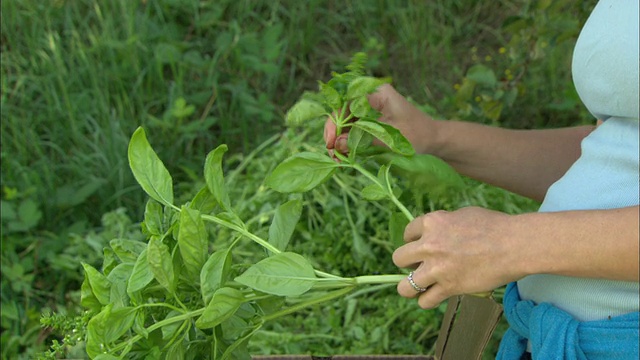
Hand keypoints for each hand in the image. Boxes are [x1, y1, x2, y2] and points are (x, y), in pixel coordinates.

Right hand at [323, 84, 436, 157]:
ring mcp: (370, 109)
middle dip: (335, 131)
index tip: (331, 140)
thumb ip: (363, 139)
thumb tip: (337, 145)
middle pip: (343, 111)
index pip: (346, 101)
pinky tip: (344, 154)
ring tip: (336, 157)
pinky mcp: (371, 120)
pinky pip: (353, 129)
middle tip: (331, 152)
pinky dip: (347, 141)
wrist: (433, 140)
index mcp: (377, 93)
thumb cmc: (418, 134)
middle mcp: (371, 98)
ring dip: (339, 138)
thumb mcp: (389, 138)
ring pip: (346, 122)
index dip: (335, 120)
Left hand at [392, 207, 525, 308]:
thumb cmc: (494, 225)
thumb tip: (437, 230)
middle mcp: (429, 245)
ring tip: (415, 288)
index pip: (408, 232)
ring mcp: (437, 268)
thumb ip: (444, 223)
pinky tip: (431, 297)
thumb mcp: (462, 214)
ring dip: (408, 287)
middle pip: (399, 258)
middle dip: (406, 263)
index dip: (413, 240)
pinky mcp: (449, 287)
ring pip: (405, 286)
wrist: (514, 244)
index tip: (420, 246)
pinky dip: (426, 301)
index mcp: (433, 222)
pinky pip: (425, 301)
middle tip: (418, 266)